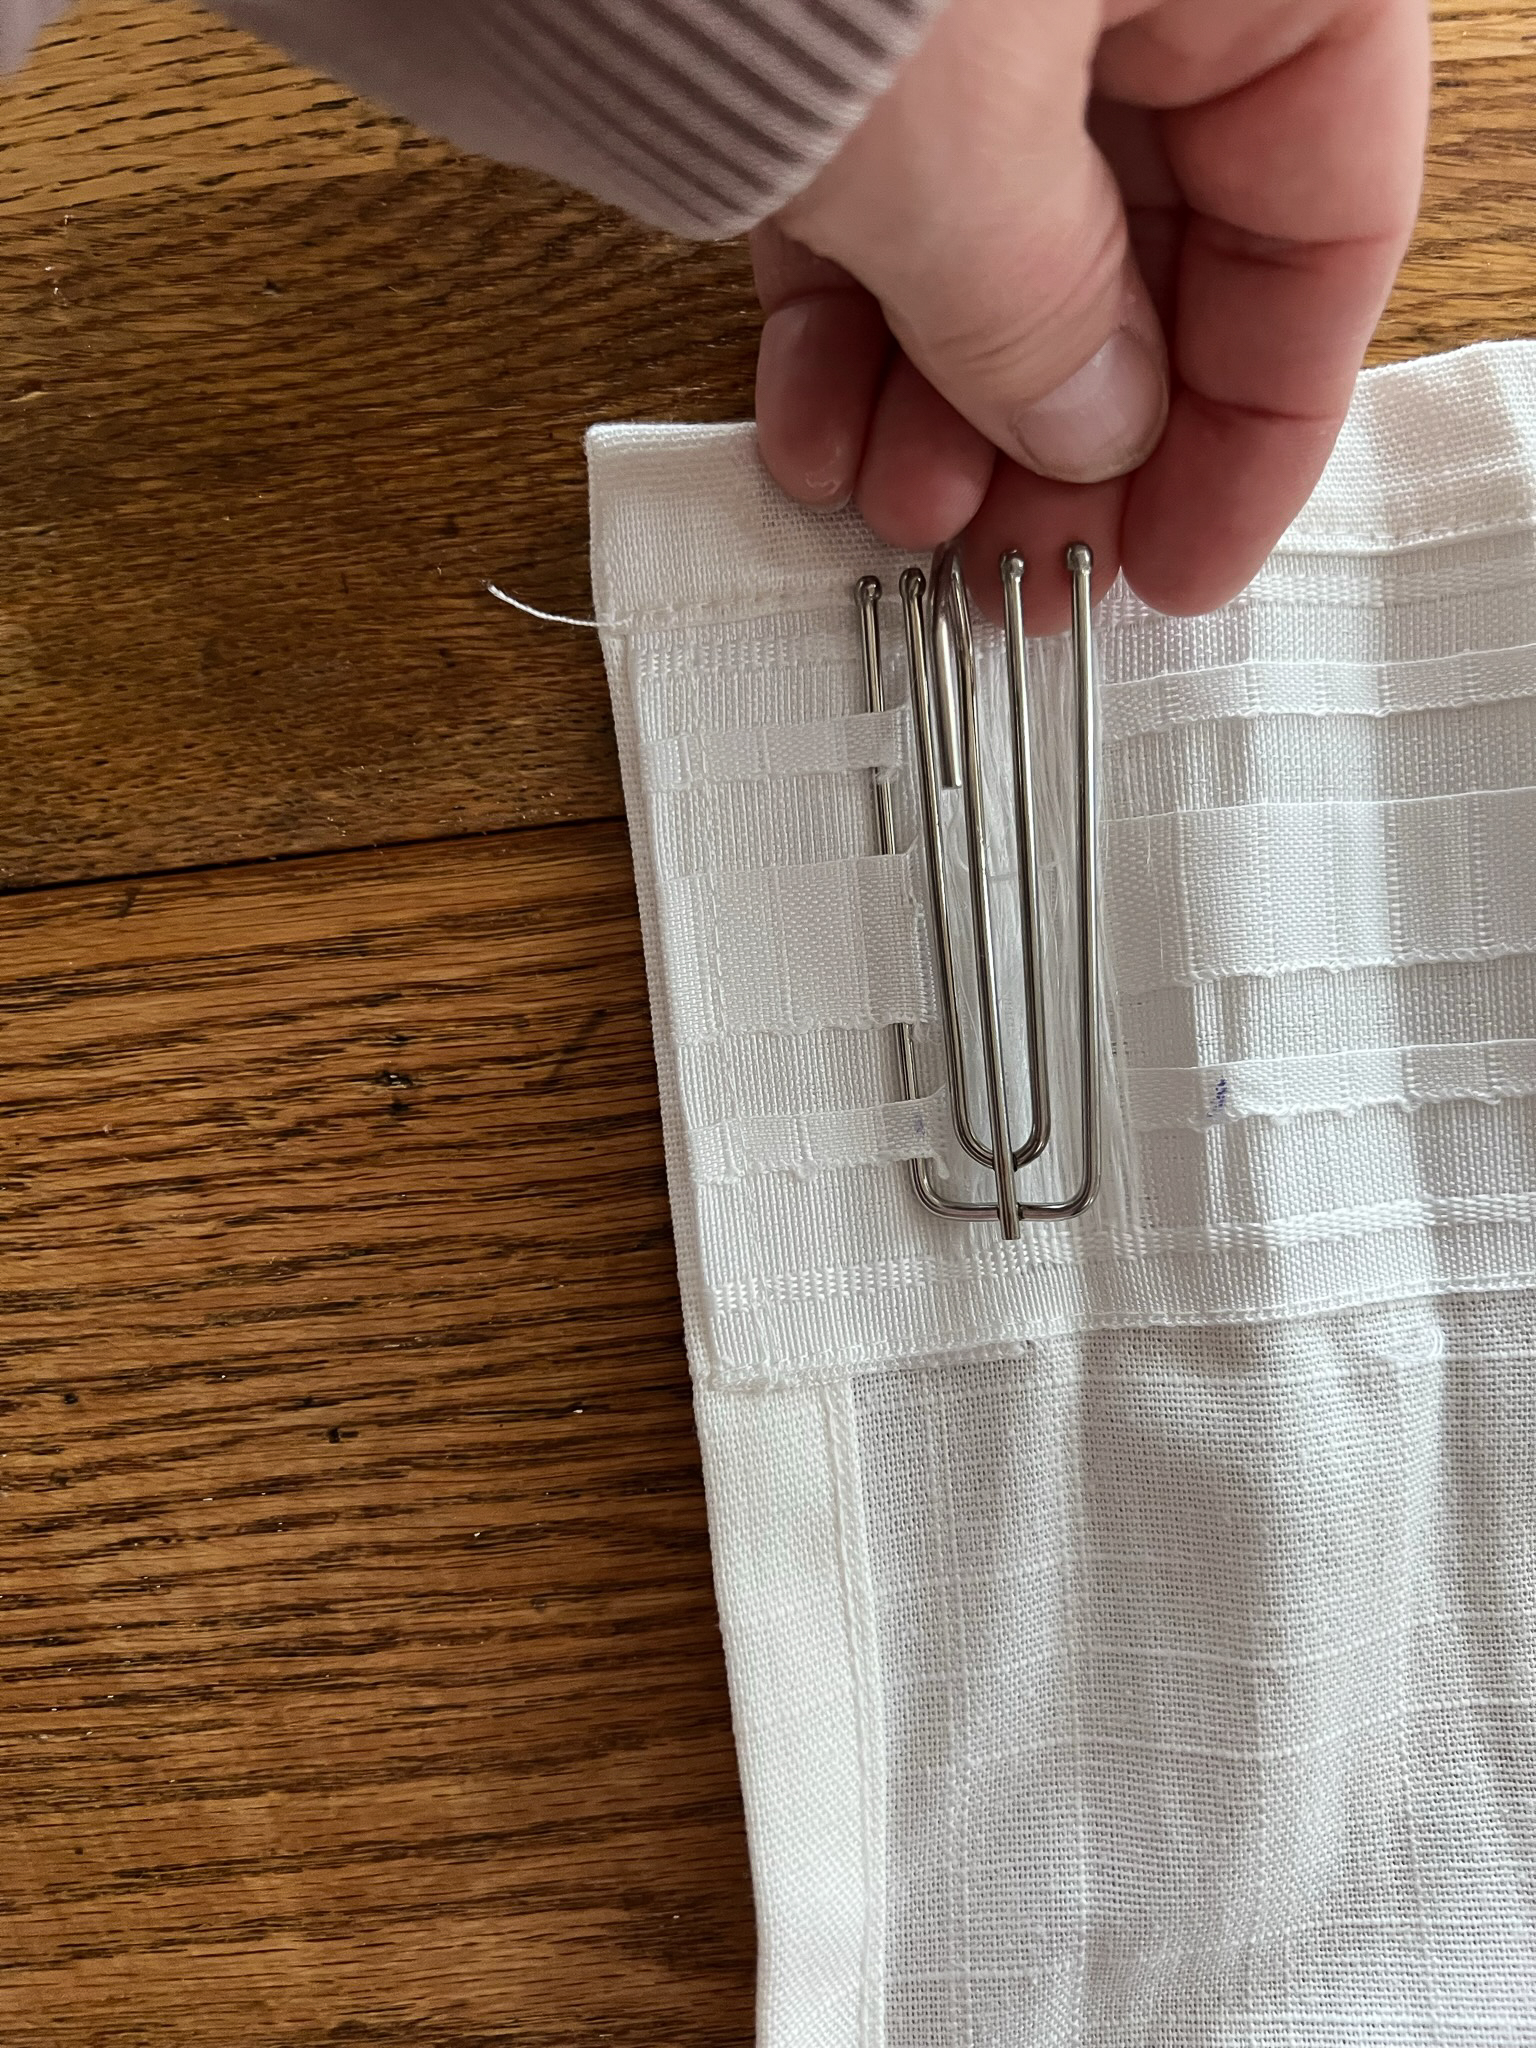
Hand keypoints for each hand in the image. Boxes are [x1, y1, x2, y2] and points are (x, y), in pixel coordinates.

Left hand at [752, 0, 1429, 628]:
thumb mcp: (949, 142)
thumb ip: (1041, 312)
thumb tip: (1093, 429)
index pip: (1326, 211)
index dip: (1260, 423)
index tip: (1177, 571)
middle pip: (1153, 246)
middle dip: (1067, 440)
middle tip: (1010, 575)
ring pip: (1001, 241)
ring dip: (945, 410)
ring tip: (892, 523)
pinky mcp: (837, 23)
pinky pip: (870, 199)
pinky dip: (844, 330)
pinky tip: (811, 439)